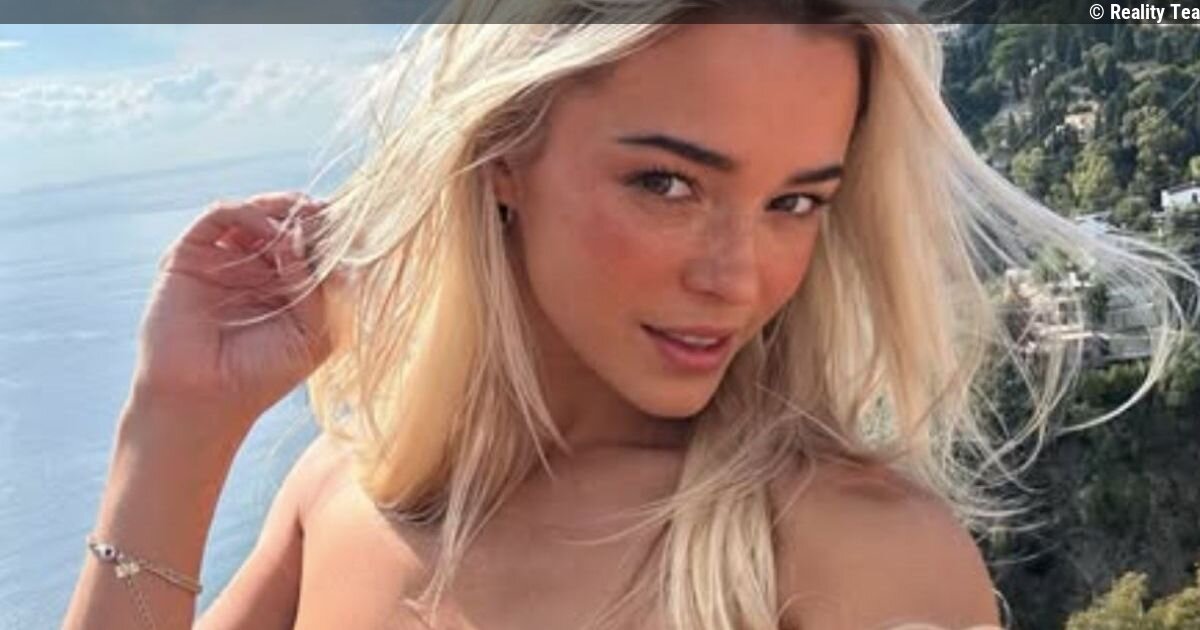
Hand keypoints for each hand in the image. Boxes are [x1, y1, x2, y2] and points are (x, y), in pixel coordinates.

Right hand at [129, 192, 341, 437]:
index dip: (334, 232)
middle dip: (314, 217)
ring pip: (259, 209)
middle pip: (291, 218)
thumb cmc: (262, 376)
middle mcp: (259, 266)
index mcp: (291, 283)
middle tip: (330, 221)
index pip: (317, 242)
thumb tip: (311, 241)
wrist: (203, 400)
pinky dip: (250, 212)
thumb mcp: (314, 334)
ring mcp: (226, 257)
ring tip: (304, 224)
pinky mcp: (191, 254)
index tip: (354, 233)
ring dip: (286, 208)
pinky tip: (272, 232)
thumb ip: (322, 289)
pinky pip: (220, 214)